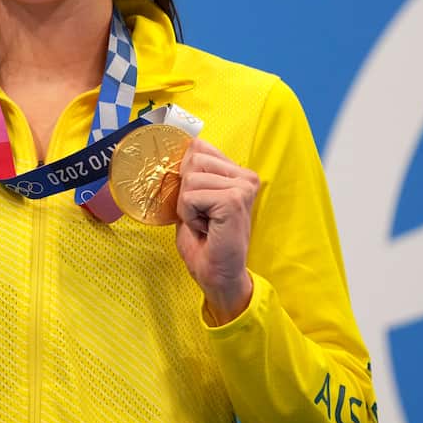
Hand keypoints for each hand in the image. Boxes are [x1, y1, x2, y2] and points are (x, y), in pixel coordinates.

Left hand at [175, 138, 258, 323]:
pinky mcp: (233, 200)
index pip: (199, 147)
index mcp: (238, 173)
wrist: (218, 276)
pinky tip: (207, 229)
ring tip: (205, 224)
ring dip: (187, 206)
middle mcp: (245, 176)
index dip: (186, 174)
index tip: (199, 202)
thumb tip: (177, 152)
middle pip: (193, 159)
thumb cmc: (205, 243)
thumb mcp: (193, 201)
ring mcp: (242, 187)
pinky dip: (189, 216)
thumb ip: (190, 175)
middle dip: (186, 191)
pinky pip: (190, 196)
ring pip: (189, 179)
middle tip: (202, 216)